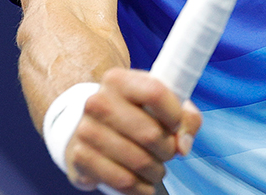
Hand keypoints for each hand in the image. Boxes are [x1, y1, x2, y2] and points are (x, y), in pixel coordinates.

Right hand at [65, 68, 201, 193]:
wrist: (91, 129)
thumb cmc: (133, 115)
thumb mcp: (159, 104)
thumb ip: (185, 118)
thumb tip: (183, 145)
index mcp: (118, 80)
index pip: (156, 92)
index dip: (175, 115)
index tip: (176, 126)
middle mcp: (98, 102)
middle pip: (150, 133)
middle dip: (168, 149)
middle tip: (167, 152)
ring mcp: (86, 131)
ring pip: (139, 161)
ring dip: (156, 171)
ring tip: (155, 167)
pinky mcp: (80, 158)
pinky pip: (123, 181)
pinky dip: (141, 187)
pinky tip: (142, 182)